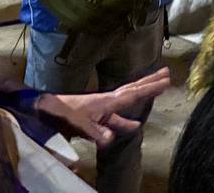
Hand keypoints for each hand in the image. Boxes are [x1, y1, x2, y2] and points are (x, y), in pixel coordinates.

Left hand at [39, 68, 170, 147]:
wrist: (46, 109)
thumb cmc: (63, 114)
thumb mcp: (79, 125)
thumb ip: (96, 131)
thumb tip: (112, 139)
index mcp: (107, 101)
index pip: (133, 94)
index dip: (151, 88)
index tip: (166, 81)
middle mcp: (108, 100)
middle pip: (134, 89)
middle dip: (150, 82)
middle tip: (167, 73)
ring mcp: (103, 107)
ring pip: (128, 100)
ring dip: (142, 95)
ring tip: (158, 90)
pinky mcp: (97, 115)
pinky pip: (118, 115)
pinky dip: (127, 119)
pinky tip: (133, 125)